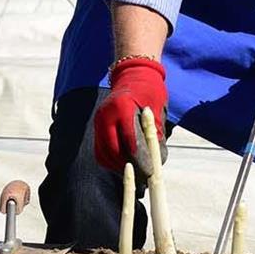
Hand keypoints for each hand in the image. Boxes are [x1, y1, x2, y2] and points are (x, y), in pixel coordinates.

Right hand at [92, 56, 166, 171]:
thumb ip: (155, 134)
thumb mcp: (157, 110)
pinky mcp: (97, 127)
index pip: (130, 141)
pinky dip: (111, 161)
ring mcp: (98, 121)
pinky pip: (100, 151)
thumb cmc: (150, 91)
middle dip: (129, 167)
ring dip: (118, 167)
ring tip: (134, 174)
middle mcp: (106, 115)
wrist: (133, 74)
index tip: (150, 172)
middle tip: (143, 178)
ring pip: (104, 154)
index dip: (140, 160)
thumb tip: (157, 161)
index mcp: (122, 108)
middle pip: (114, 151)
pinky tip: (124, 165)